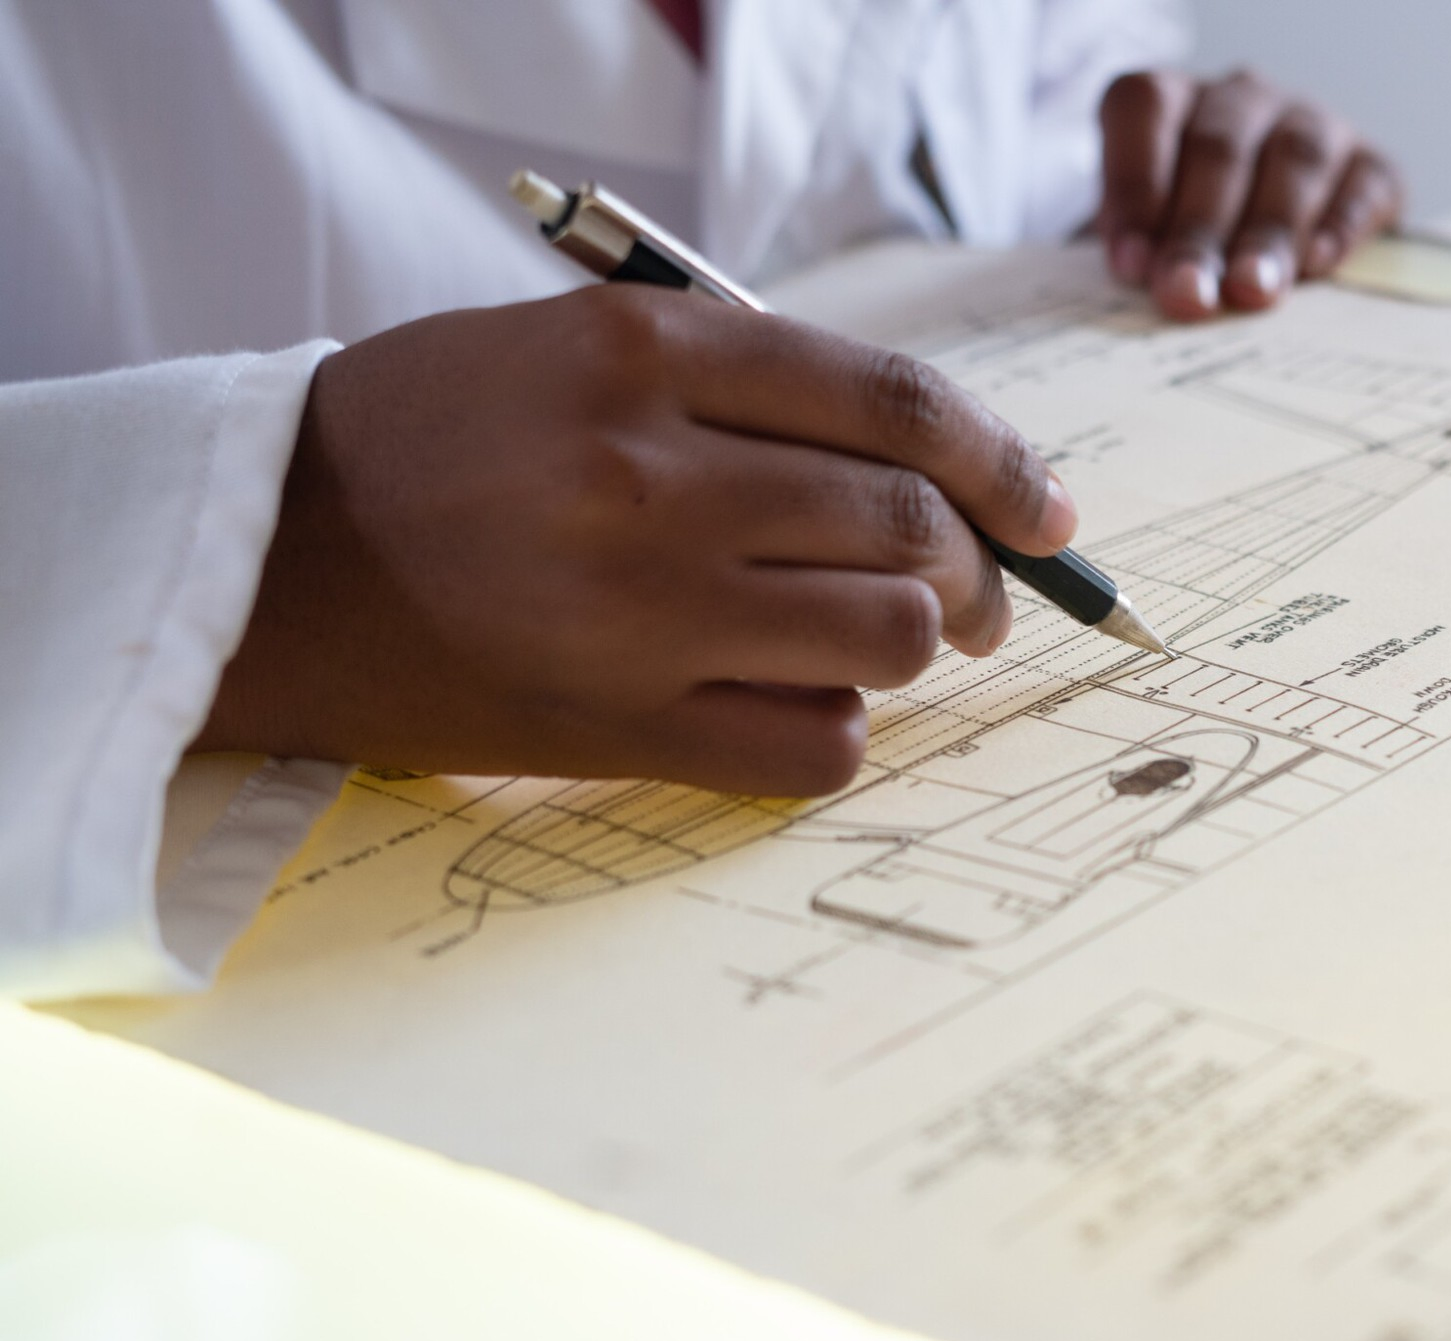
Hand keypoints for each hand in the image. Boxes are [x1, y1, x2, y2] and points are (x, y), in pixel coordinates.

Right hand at [194, 286, 1074, 794]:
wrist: (267, 561)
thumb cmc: (436, 442)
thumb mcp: (574, 347)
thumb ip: (747, 387)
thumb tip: (940, 469)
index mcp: (646, 358)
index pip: (897, 406)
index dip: (1004, 462)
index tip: (1049, 508)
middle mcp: (654, 480)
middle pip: (914, 530)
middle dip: (983, 571)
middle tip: (981, 596)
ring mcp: (641, 613)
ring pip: (890, 639)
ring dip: (914, 645)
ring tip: (878, 638)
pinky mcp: (622, 728)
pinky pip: (820, 749)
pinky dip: (838, 729)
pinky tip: (795, 702)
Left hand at [1097, 69, 1403, 321]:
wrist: (1263, 252)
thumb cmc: (1185, 242)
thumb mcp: (1144, 241)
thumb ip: (1139, 255)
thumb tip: (1149, 286)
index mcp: (1171, 100)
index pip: (1144, 108)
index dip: (1133, 184)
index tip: (1130, 264)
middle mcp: (1242, 98)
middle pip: (1219, 147)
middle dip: (1199, 229)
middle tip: (1188, 294)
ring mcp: (1312, 123)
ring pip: (1295, 158)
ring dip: (1270, 229)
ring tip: (1251, 290)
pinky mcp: (1371, 165)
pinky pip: (1365, 183)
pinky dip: (1342, 223)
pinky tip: (1318, 265)